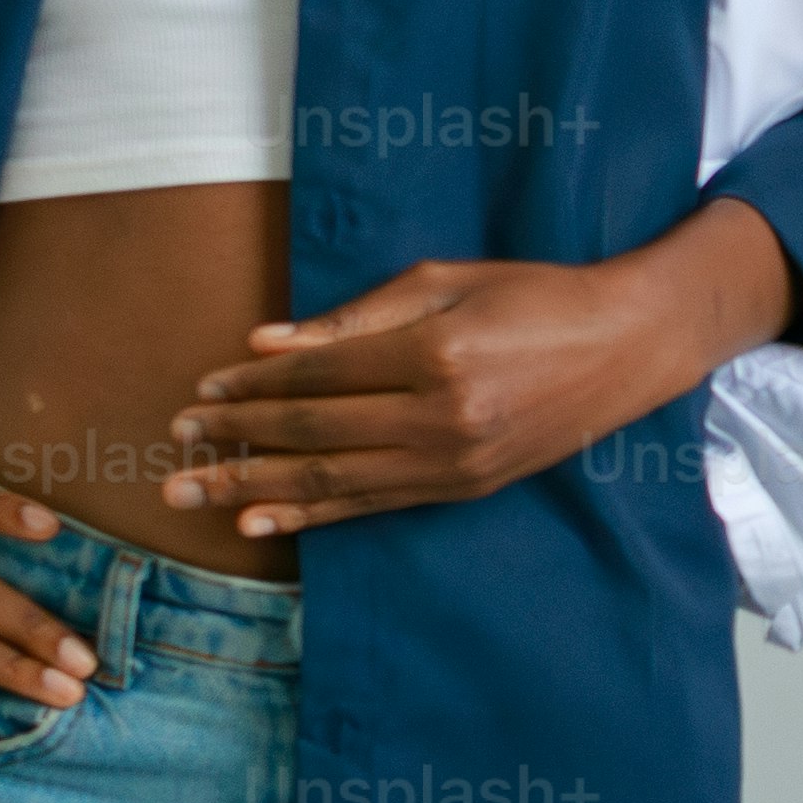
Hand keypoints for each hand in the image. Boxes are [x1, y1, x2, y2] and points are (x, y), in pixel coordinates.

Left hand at [166, 204, 790, 539]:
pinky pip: (374, 504)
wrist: (627, 346)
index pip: (316, 377)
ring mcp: (454, 462)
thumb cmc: (535, 296)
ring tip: (194, 493)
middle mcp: (440, 417)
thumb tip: (269, 345)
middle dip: (236, 440)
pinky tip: (264, 520)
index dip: (251, 386)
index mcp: (433, 354)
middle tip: (175, 447)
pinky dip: (314, 514)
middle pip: (313, 434)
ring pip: (334, 480)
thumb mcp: (445, 282)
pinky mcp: (465, 488)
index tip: (200, 388)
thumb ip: (355, 319)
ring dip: (255, 487)